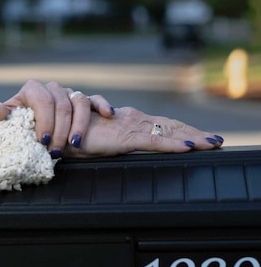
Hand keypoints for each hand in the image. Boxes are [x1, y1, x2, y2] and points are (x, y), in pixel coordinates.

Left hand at [0, 80, 115, 156]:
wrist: (46, 134)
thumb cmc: (26, 129)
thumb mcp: (14, 124)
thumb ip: (4, 118)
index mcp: (32, 91)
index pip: (42, 101)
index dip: (44, 121)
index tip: (43, 141)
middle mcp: (51, 89)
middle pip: (61, 105)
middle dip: (59, 130)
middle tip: (55, 151)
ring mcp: (69, 93)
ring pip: (79, 103)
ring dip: (77, 125)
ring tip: (74, 143)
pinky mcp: (86, 100)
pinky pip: (95, 99)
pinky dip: (102, 105)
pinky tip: (108, 114)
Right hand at [62, 106, 224, 157]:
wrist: (51, 130)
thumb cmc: (66, 135)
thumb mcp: (90, 138)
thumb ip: (104, 138)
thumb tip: (109, 144)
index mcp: (123, 119)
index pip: (157, 123)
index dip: (178, 129)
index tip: (197, 137)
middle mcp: (129, 118)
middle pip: (168, 124)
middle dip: (192, 131)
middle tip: (216, 140)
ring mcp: (128, 126)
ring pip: (167, 129)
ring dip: (191, 137)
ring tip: (211, 143)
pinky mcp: (124, 136)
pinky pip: (154, 140)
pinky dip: (173, 144)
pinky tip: (190, 147)